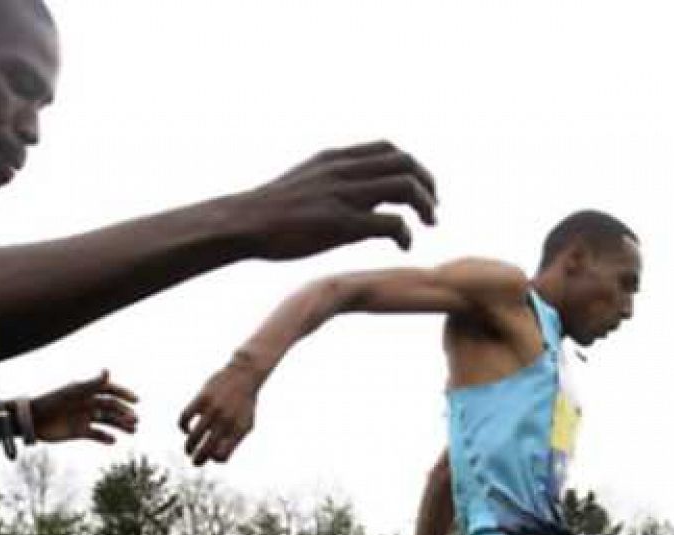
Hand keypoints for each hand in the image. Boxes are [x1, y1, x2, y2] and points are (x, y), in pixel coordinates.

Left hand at [31, 371, 138, 444]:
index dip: (124, 394)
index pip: (110, 390)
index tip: (136, 401)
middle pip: (111, 407)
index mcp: (86, 391)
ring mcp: (84, 417)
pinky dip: (106, 438)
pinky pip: (97, 435)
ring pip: (107, 421)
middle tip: (134, 420)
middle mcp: (87, 403)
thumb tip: (107, 371)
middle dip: (124, 413)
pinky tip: (113, 440)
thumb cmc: (51, 401)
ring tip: (131, 431)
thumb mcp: (72, 391)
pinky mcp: (79, 431)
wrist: (32, 420)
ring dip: (120, 425)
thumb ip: (90, 383)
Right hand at [180, 357, 262, 465]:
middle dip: (198, 460)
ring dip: (189, 447)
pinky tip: (186, 429)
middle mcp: (226, 421)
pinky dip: (183, 427)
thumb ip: (234, 441)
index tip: (212, 456)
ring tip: (188, 450)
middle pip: (206, 450)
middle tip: (195, 462)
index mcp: (238, 430)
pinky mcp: (201, 399)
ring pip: (193, 437)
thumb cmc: (244, 404)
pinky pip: (185, 418)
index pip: (222, 455)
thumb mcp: (246, 424)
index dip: (215, 459)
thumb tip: (215, 457)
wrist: (244, 375)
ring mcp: (213, 409)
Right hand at [233, 141, 437, 260]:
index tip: (418, 189)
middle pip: (406, 162)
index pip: (388, 149)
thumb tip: (360, 203)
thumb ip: (335, 184)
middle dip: (427, 185)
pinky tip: (403, 246)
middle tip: (432, 210)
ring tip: (427, 225)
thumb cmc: (269, 212)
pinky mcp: (341, 224)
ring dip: (424, 205)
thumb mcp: (304, 182)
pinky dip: (405, 233)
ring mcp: (343, 195)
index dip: (412, 167)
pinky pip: (390, 223)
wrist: (241, 223)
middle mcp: (343, 170)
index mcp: (334, 158)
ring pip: (405, 186)